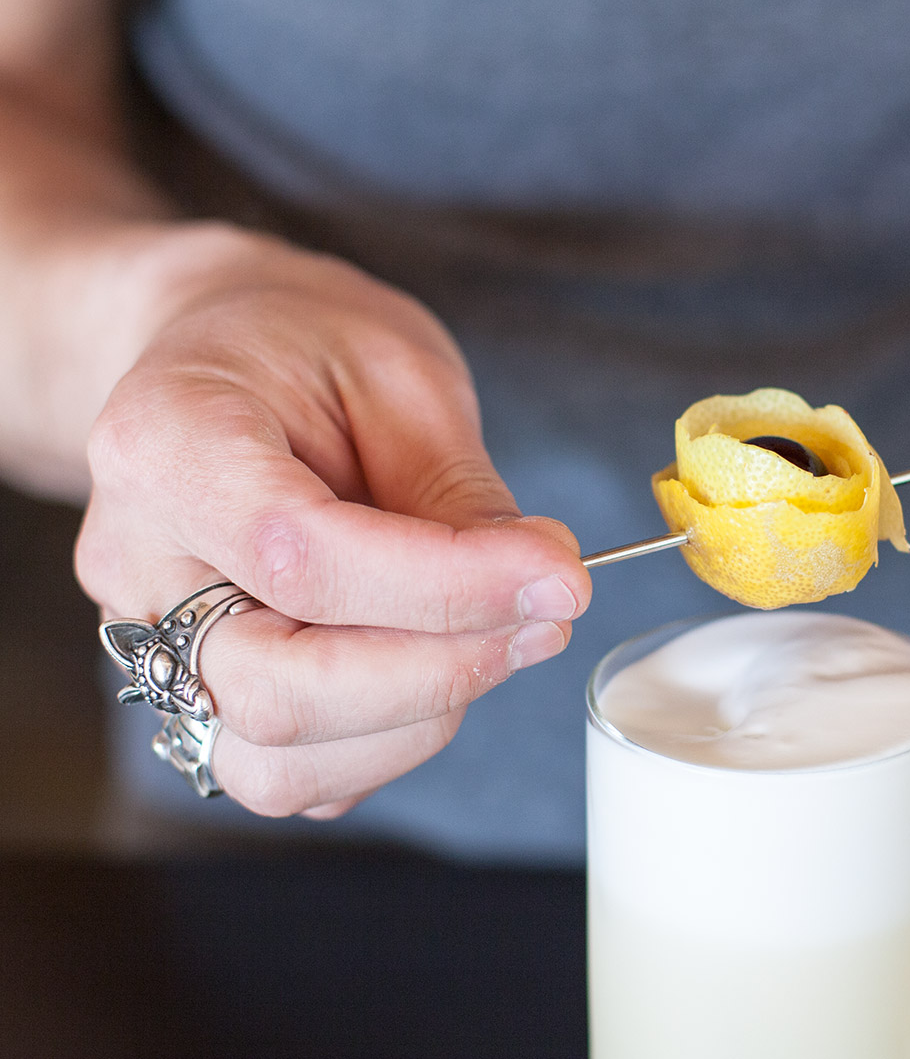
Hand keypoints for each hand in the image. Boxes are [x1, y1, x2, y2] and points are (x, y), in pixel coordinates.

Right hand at [76, 227, 591, 814]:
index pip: (301, 557)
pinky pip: (294, 774)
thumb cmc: (305, 347)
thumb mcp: (399, 374)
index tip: (559, 575)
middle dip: (441, 669)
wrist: (223, 355)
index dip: (448, 586)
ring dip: (421, 717)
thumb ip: (458, 492)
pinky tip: (444, 659)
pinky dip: (392, 741)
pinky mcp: (198, 694)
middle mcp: (137, 562)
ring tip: (499, 631)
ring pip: (279, 763)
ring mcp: (153, 642)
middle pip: (276, 689)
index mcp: (166, 444)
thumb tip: (539, 589)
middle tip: (547, 613)